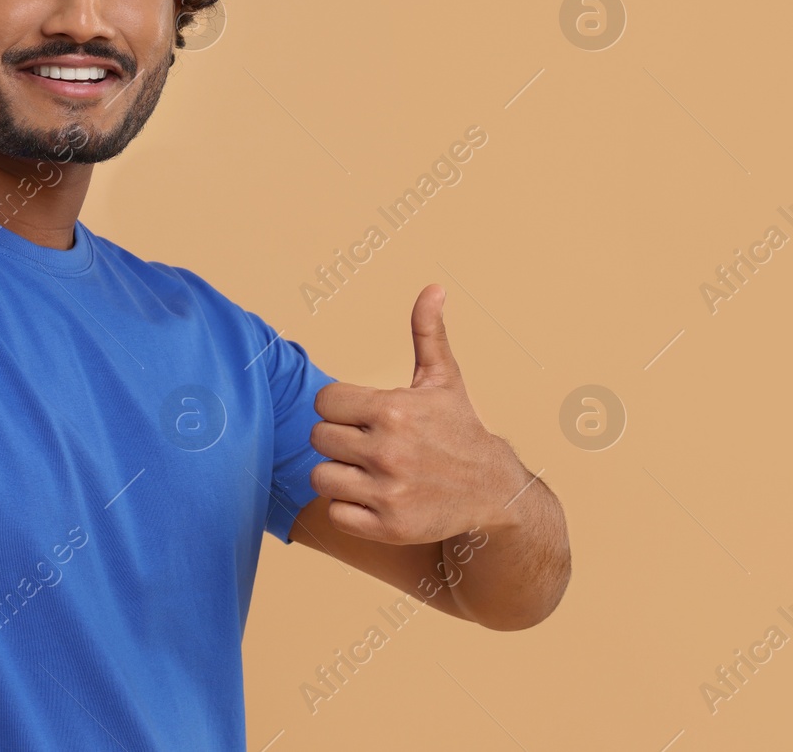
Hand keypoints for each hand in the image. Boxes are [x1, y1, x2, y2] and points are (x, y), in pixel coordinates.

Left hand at [307, 283, 521, 544]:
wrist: (495, 492)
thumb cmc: (458, 430)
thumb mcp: (443, 380)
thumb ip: (428, 333)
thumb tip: (434, 287)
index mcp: (394, 409)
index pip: (324, 402)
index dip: (340, 408)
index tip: (364, 416)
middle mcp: (390, 450)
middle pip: (319, 438)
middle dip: (339, 440)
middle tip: (368, 445)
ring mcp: (389, 491)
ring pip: (321, 477)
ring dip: (340, 475)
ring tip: (370, 472)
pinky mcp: (388, 526)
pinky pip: (336, 513)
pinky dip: (350, 509)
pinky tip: (376, 498)